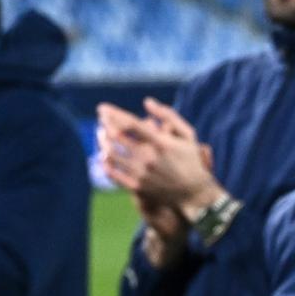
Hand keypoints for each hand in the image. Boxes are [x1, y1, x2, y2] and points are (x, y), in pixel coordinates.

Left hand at [96, 99, 219, 214]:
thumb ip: (169, 116)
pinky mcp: (137, 188)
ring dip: (102, 142)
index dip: (113, 114)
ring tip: (101, 135)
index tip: (102, 108)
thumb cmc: (191, 159)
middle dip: (104, 125)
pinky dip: (105, 162)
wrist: (194, 193)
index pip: (131, 124)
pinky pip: (113, 174)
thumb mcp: (188, 134)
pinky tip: (104, 155)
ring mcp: (142, 174)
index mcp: (161, 143)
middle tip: (101, 120)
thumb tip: (147, 102)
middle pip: (117, 137)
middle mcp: (150, 158)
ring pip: (111, 154)